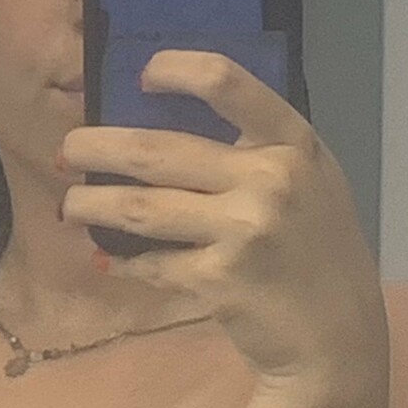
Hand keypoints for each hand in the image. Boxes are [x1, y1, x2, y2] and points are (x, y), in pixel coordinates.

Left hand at [59, 48, 388, 399]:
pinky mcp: (219, 280)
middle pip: (156, 150)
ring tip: (69, 206)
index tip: (141, 78)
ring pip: (141, 208)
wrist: (338, 337)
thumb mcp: (310, 183)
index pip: (225, 83)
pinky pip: (152, 263)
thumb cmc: (318, 252)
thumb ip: (258, 149)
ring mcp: (243, 231)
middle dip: (96, 148)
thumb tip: (165, 120)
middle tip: (68, 151)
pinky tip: (110, 259)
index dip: (174, 69)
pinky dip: (125, 261)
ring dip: (93, 206)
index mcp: (293, 143)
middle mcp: (270, 179)